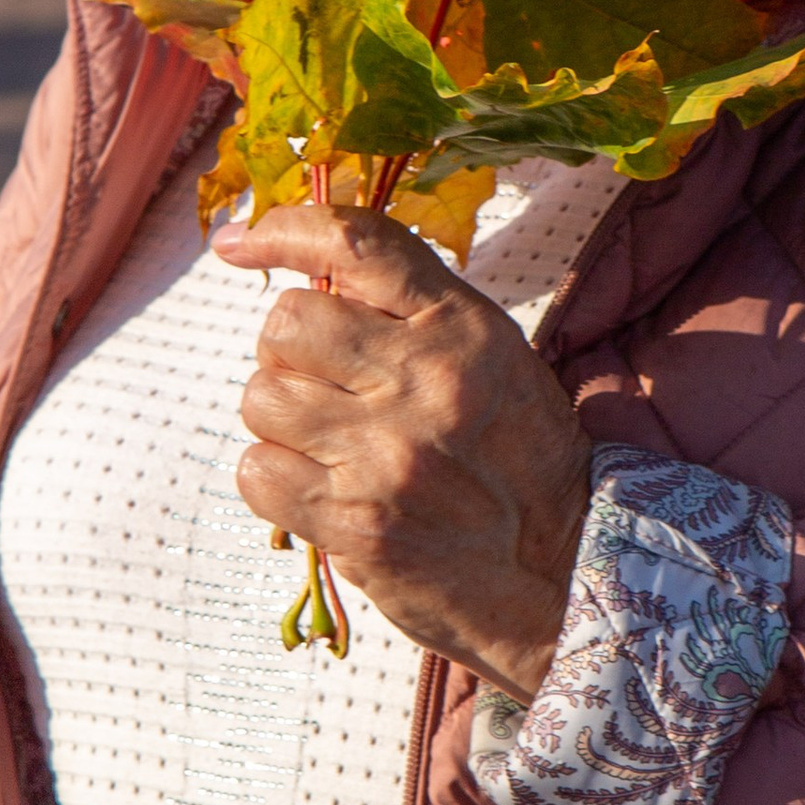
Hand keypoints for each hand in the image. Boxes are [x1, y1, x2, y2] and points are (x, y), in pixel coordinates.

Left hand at [214, 203, 590, 697]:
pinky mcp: (355, 522)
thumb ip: (414, 315)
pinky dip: (273, 479)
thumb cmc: (522, 464)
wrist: (564, 574)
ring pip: (263, 397)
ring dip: (281, 421)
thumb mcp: (494, 361)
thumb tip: (309, 274)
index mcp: (464, 329)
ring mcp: (386, 454)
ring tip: (328, 446)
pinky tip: (317, 489)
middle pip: (289, 322)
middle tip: (321, 386)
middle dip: (287, 352)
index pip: (358, 246)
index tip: (239, 244)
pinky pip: (257, 471)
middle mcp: (425, 381)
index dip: (285, 231)